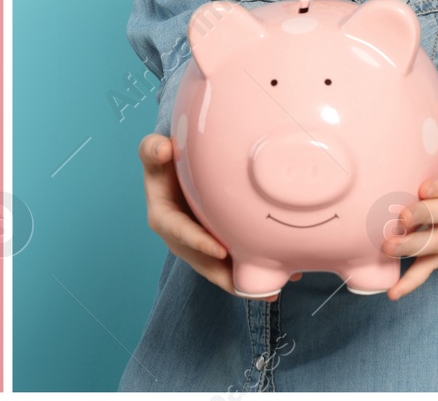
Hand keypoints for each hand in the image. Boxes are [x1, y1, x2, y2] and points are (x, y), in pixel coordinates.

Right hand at [137, 133, 265, 299]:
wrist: (175, 173)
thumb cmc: (164, 164)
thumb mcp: (152, 154)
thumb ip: (152, 150)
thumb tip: (164, 148)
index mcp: (164, 219)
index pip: (179, 232)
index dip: (198, 243)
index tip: (220, 251)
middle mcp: (183, 240)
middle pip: (206, 264)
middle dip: (230, 278)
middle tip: (259, 288)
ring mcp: (202, 248)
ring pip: (224, 270)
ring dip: (248, 280)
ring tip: (277, 286)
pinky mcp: (218, 248)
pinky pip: (236, 264)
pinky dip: (256, 270)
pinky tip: (284, 272)